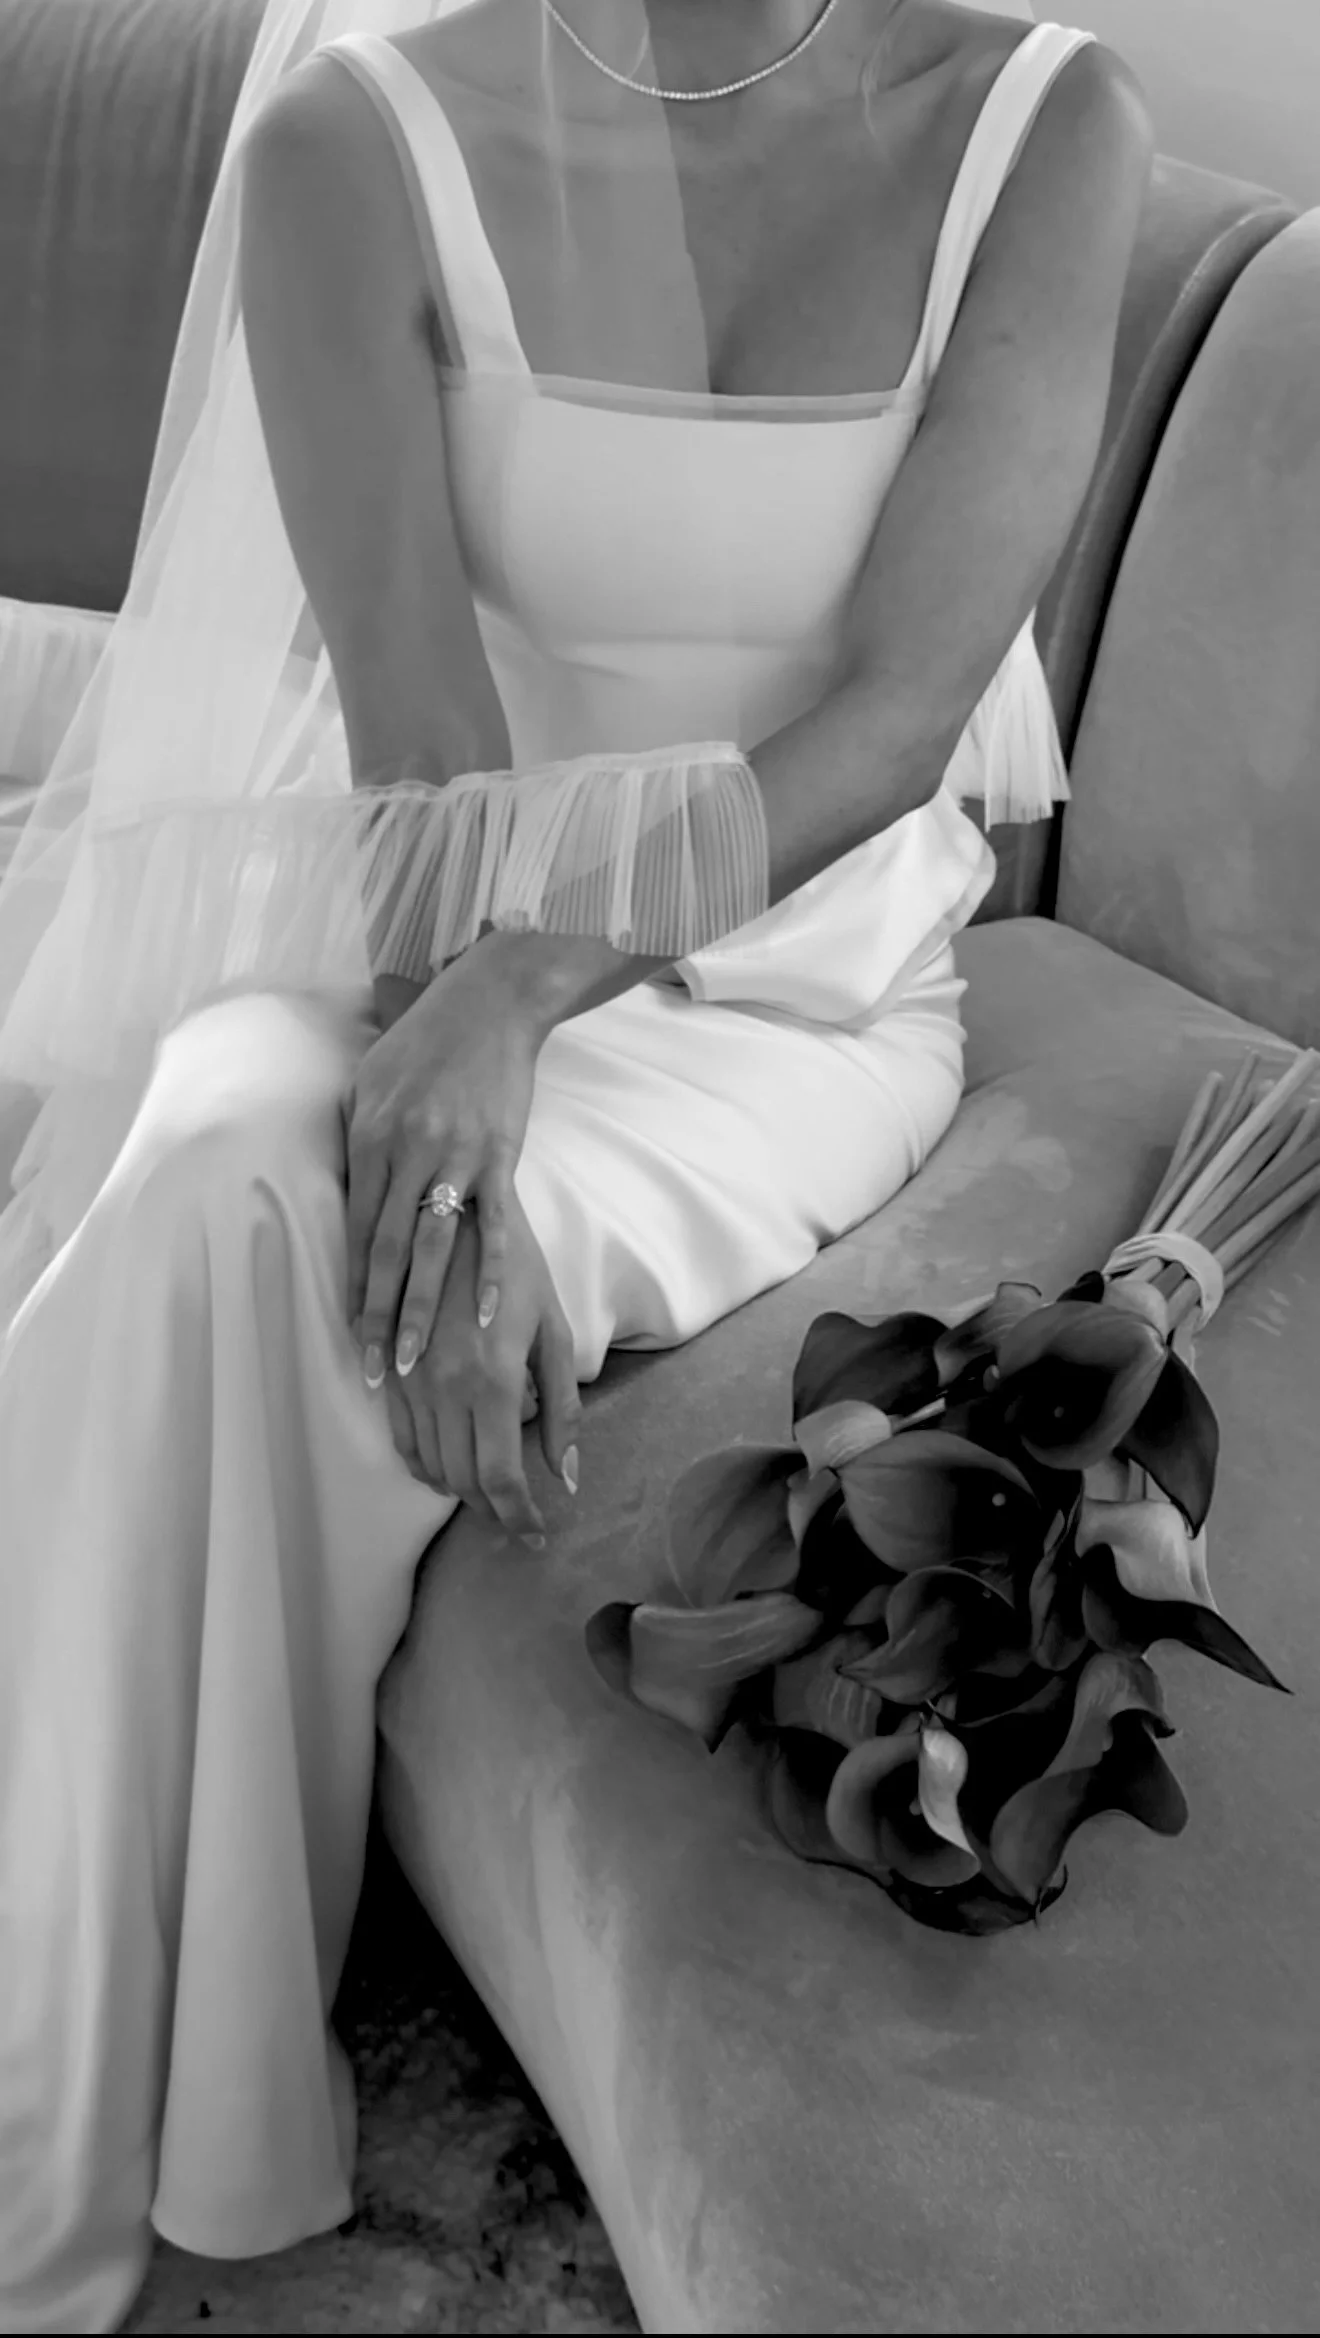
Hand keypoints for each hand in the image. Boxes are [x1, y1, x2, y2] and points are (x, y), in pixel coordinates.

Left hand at [345, 951, 545, 1384]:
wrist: (488, 1003)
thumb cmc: (422, 1042)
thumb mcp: (369, 1081)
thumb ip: (355, 1138)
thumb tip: (341, 1189)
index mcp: (373, 1136)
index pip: (357, 1228)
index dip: (354, 1287)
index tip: (348, 1335)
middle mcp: (411, 1152)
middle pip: (390, 1250)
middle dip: (381, 1316)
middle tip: (373, 1372)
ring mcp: (458, 1156)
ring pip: (436, 1248)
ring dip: (425, 1310)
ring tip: (416, 1362)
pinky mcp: (501, 1156)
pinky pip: (495, 1224)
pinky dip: (490, 1271)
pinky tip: (484, 1315)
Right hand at [384, 1193, 580, 1541]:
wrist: (454, 1213)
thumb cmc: (518, 1268)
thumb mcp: (553, 1333)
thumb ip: (562, 1409)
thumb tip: (567, 1478)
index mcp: (493, 1383)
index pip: (501, 1479)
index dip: (518, 1517)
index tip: (537, 1534)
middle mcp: (445, 1389)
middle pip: (463, 1481)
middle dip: (493, 1511)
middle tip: (517, 1519)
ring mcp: (411, 1381)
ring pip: (430, 1466)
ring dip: (460, 1493)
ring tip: (490, 1496)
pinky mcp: (390, 1370)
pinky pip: (403, 1439)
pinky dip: (426, 1466)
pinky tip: (450, 1467)